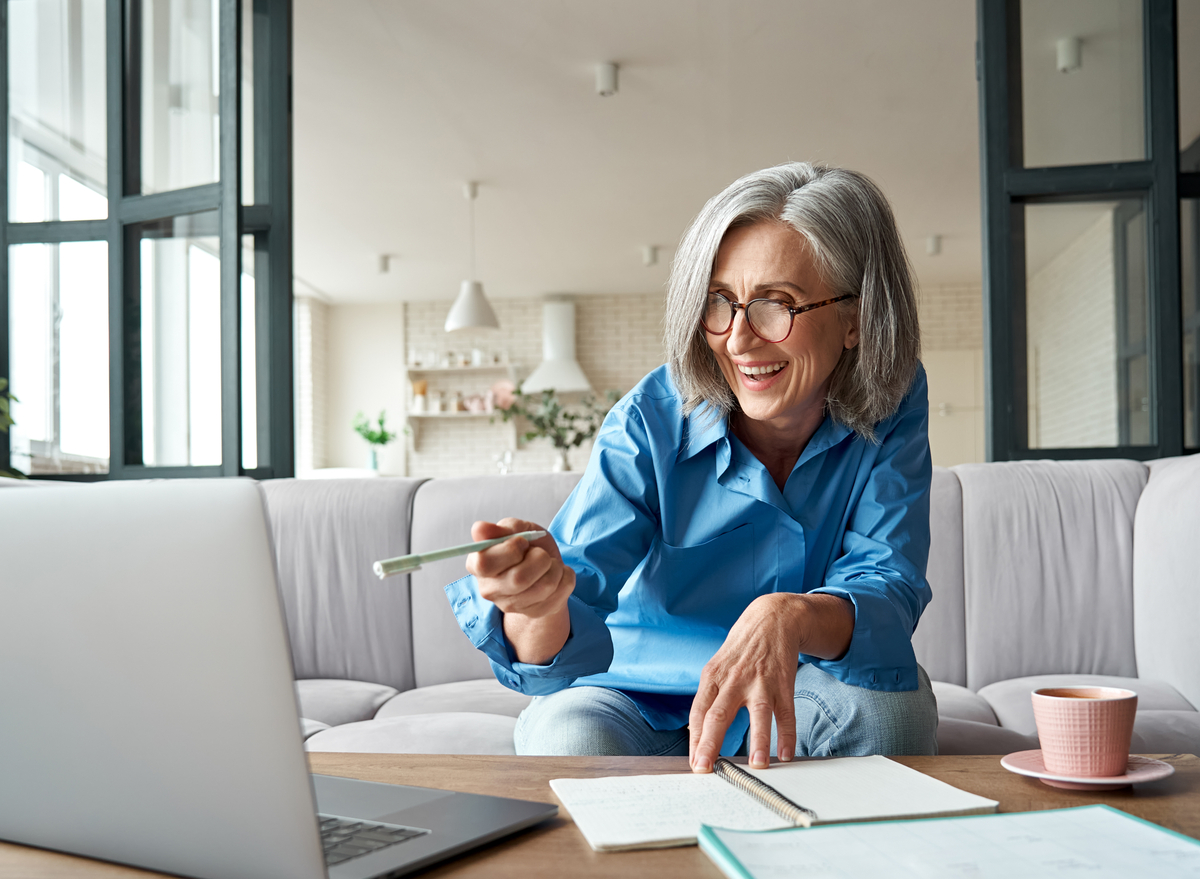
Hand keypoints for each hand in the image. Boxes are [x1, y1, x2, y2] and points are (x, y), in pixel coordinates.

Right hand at [465, 518, 573, 663]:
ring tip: (549, 563)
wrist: (545, 566)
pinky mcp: (535, 613)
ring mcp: (511, 606)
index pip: (485, 563)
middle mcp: (489, 590)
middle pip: (519, 579)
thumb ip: (502, 529)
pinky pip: (561, 592)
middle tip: (539, 553)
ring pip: (544, 586)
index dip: (509, 549)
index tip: (521, 542)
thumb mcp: (517, 529)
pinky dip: (566, 576)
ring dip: (555, 567)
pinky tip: (558, 574)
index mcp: (476, 565)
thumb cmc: (527, 546)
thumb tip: (479, 529)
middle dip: (539, 558)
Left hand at [688, 593, 853, 772]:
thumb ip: (708, 698)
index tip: (695, 763)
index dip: (695, 739)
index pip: (698, 712)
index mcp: (712, 677)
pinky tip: (786, 754)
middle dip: (710, 743)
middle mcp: (734, 680)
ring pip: (758, 713)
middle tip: (706, 768)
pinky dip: (787, 735)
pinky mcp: (783, 684)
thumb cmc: (740, 650)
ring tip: (758, 765)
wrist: (771, 619)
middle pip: (719, 714)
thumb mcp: (716, 667)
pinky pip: (786, 713)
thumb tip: (696, 734)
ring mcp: (760, 682)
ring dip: (759, 741)